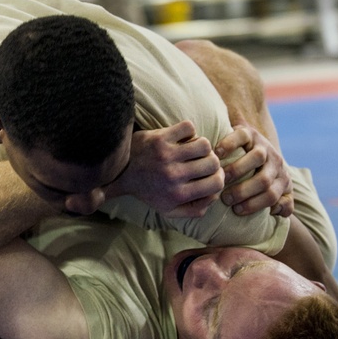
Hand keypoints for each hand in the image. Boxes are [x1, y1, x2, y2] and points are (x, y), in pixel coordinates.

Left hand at [106, 120, 223, 217]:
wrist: (119, 172)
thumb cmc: (147, 190)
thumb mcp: (168, 209)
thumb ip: (193, 210)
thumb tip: (213, 198)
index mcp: (178, 194)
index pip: (216, 184)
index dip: (218, 177)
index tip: (211, 173)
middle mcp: (174, 175)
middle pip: (213, 163)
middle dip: (212, 161)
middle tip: (202, 160)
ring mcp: (167, 155)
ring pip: (204, 144)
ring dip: (201, 145)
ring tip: (192, 149)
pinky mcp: (160, 138)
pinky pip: (189, 128)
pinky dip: (189, 131)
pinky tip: (181, 138)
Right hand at [216, 123, 293, 216]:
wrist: (257, 147)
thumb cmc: (262, 179)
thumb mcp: (278, 193)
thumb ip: (283, 205)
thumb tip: (277, 211)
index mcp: (282, 180)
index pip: (272, 196)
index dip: (254, 205)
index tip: (236, 211)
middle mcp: (276, 162)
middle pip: (264, 180)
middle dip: (244, 191)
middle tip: (226, 198)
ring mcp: (264, 145)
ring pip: (257, 157)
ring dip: (238, 170)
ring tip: (222, 179)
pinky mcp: (250, 132)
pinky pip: (242, 137)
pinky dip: (229, 144)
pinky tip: (217, 155)